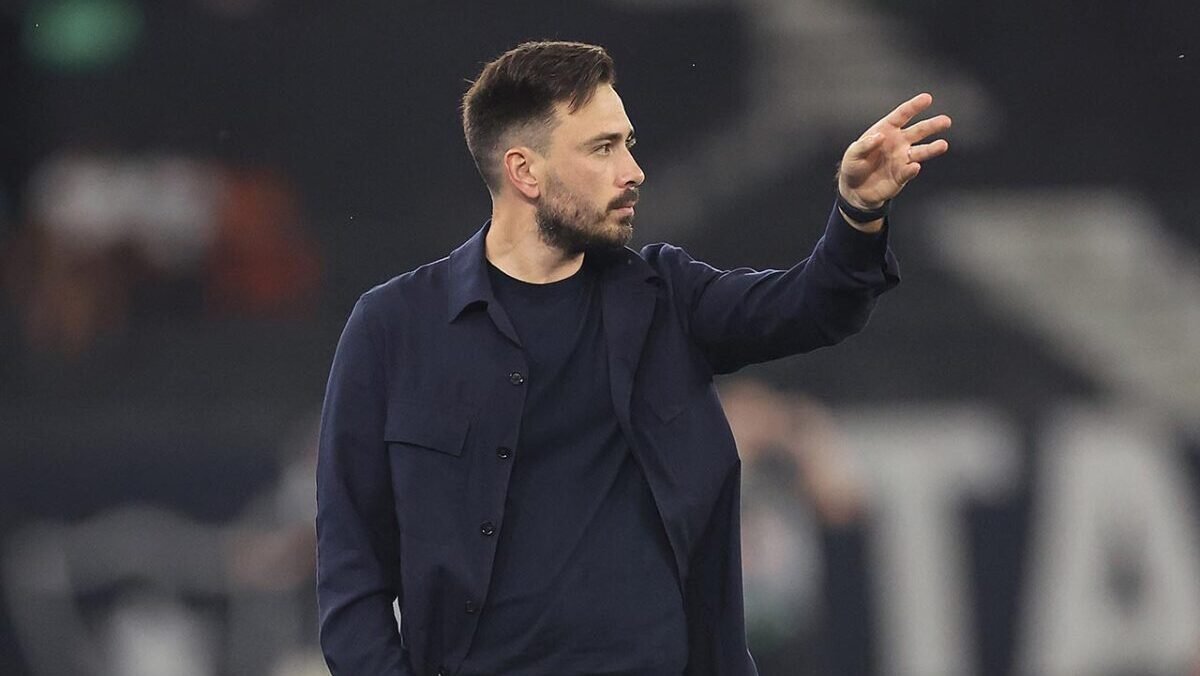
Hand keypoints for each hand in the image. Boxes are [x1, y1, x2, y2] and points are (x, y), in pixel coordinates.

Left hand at [837, 92, 950, 209]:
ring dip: (932, 148)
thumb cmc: (854, 166)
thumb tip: (880, 136)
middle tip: (946, 121)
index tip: (927, 98)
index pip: (902, 115)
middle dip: (932, 125)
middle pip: (918, 131)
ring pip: (921, 151)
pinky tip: (914, 166)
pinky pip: (909, 171)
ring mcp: (902, 159)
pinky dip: (911, 169)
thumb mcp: (853, 153)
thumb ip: (864, 145)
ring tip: (943, 145)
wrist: (855, 190)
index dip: (914, 107)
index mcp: (886, 130)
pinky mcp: (902, 175)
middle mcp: (898, 142)